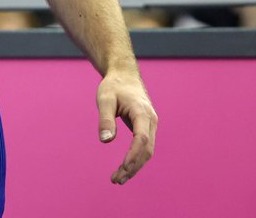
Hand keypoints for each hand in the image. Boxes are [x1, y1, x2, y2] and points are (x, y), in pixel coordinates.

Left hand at [97, 69, 156, 184]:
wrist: (124, 75)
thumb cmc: (113, 86)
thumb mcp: (104, 99)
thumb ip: (105, 119)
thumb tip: (106, 141)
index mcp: (142, 112)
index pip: (141, 139)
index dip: (133, 155)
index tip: (122, 168)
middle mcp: (151, 120)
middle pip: (146, 150)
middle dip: (133, 167)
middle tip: (116, 180)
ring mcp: (151, 125)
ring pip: (147, 151)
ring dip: (135, 167)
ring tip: (117, 179)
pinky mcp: (146, 128)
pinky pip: (144, 147)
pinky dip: (136, 159)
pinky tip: (124, 168)